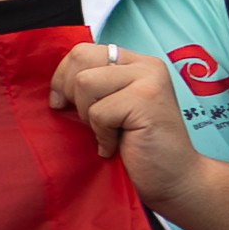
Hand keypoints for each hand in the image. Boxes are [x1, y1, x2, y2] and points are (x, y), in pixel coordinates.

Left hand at [52, 37, 197, 199]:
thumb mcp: (109, 107)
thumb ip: (91, 87)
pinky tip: (120, 144)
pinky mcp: (147, 99)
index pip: (82, 51)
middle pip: (80, 58)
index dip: (63, 78)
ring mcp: (149, 79)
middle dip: (73, 94)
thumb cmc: (136, 147)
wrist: (174, 178)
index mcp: (134, 62)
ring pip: (85, 83)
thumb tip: (54, 87)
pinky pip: (99, 111)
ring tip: (111, 131)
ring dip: (90, 116)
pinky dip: (103, 135)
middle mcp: (145, 64)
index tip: (63, 104)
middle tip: (93, 121)